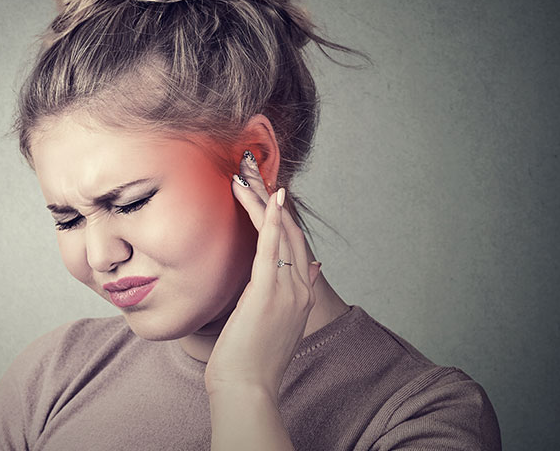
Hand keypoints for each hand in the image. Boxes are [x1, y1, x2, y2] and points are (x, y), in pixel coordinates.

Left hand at [203, 152, 321, 397]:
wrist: (246, 389)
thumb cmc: (250, 362)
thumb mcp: (274, 324)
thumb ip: (288, 296)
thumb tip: (313, 269)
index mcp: (301, 296)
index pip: (295, 246)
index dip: (282, 217)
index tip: (266, 191)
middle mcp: (300, 290)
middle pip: (291, 233)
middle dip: (271, 200)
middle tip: (251, 170)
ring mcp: (287, 291)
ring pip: (281, 235)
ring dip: (264, 201)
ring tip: (246, 174)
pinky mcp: (269, 293)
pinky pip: (273, 249)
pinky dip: (273, 221)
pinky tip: (269, 199)